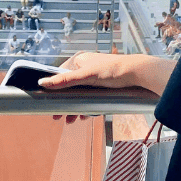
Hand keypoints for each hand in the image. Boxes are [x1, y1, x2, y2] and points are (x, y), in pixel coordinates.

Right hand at [39, 52, 171, 119]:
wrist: (138, 74)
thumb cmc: (112, 70)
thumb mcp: (85, 77)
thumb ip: (64, 81)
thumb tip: (43, 83)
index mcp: (79, 60)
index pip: (60, 75)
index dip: (53, 90)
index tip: (48, 103)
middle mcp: (86, 67)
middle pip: (69, 88)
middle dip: (64, 103)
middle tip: (58, 117)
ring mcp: (95, 77)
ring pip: (79, 94)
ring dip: (74, 108)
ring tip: (70, 120)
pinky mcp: (104, 86)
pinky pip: (90, 98)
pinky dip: (86, 107)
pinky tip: (84, 116)